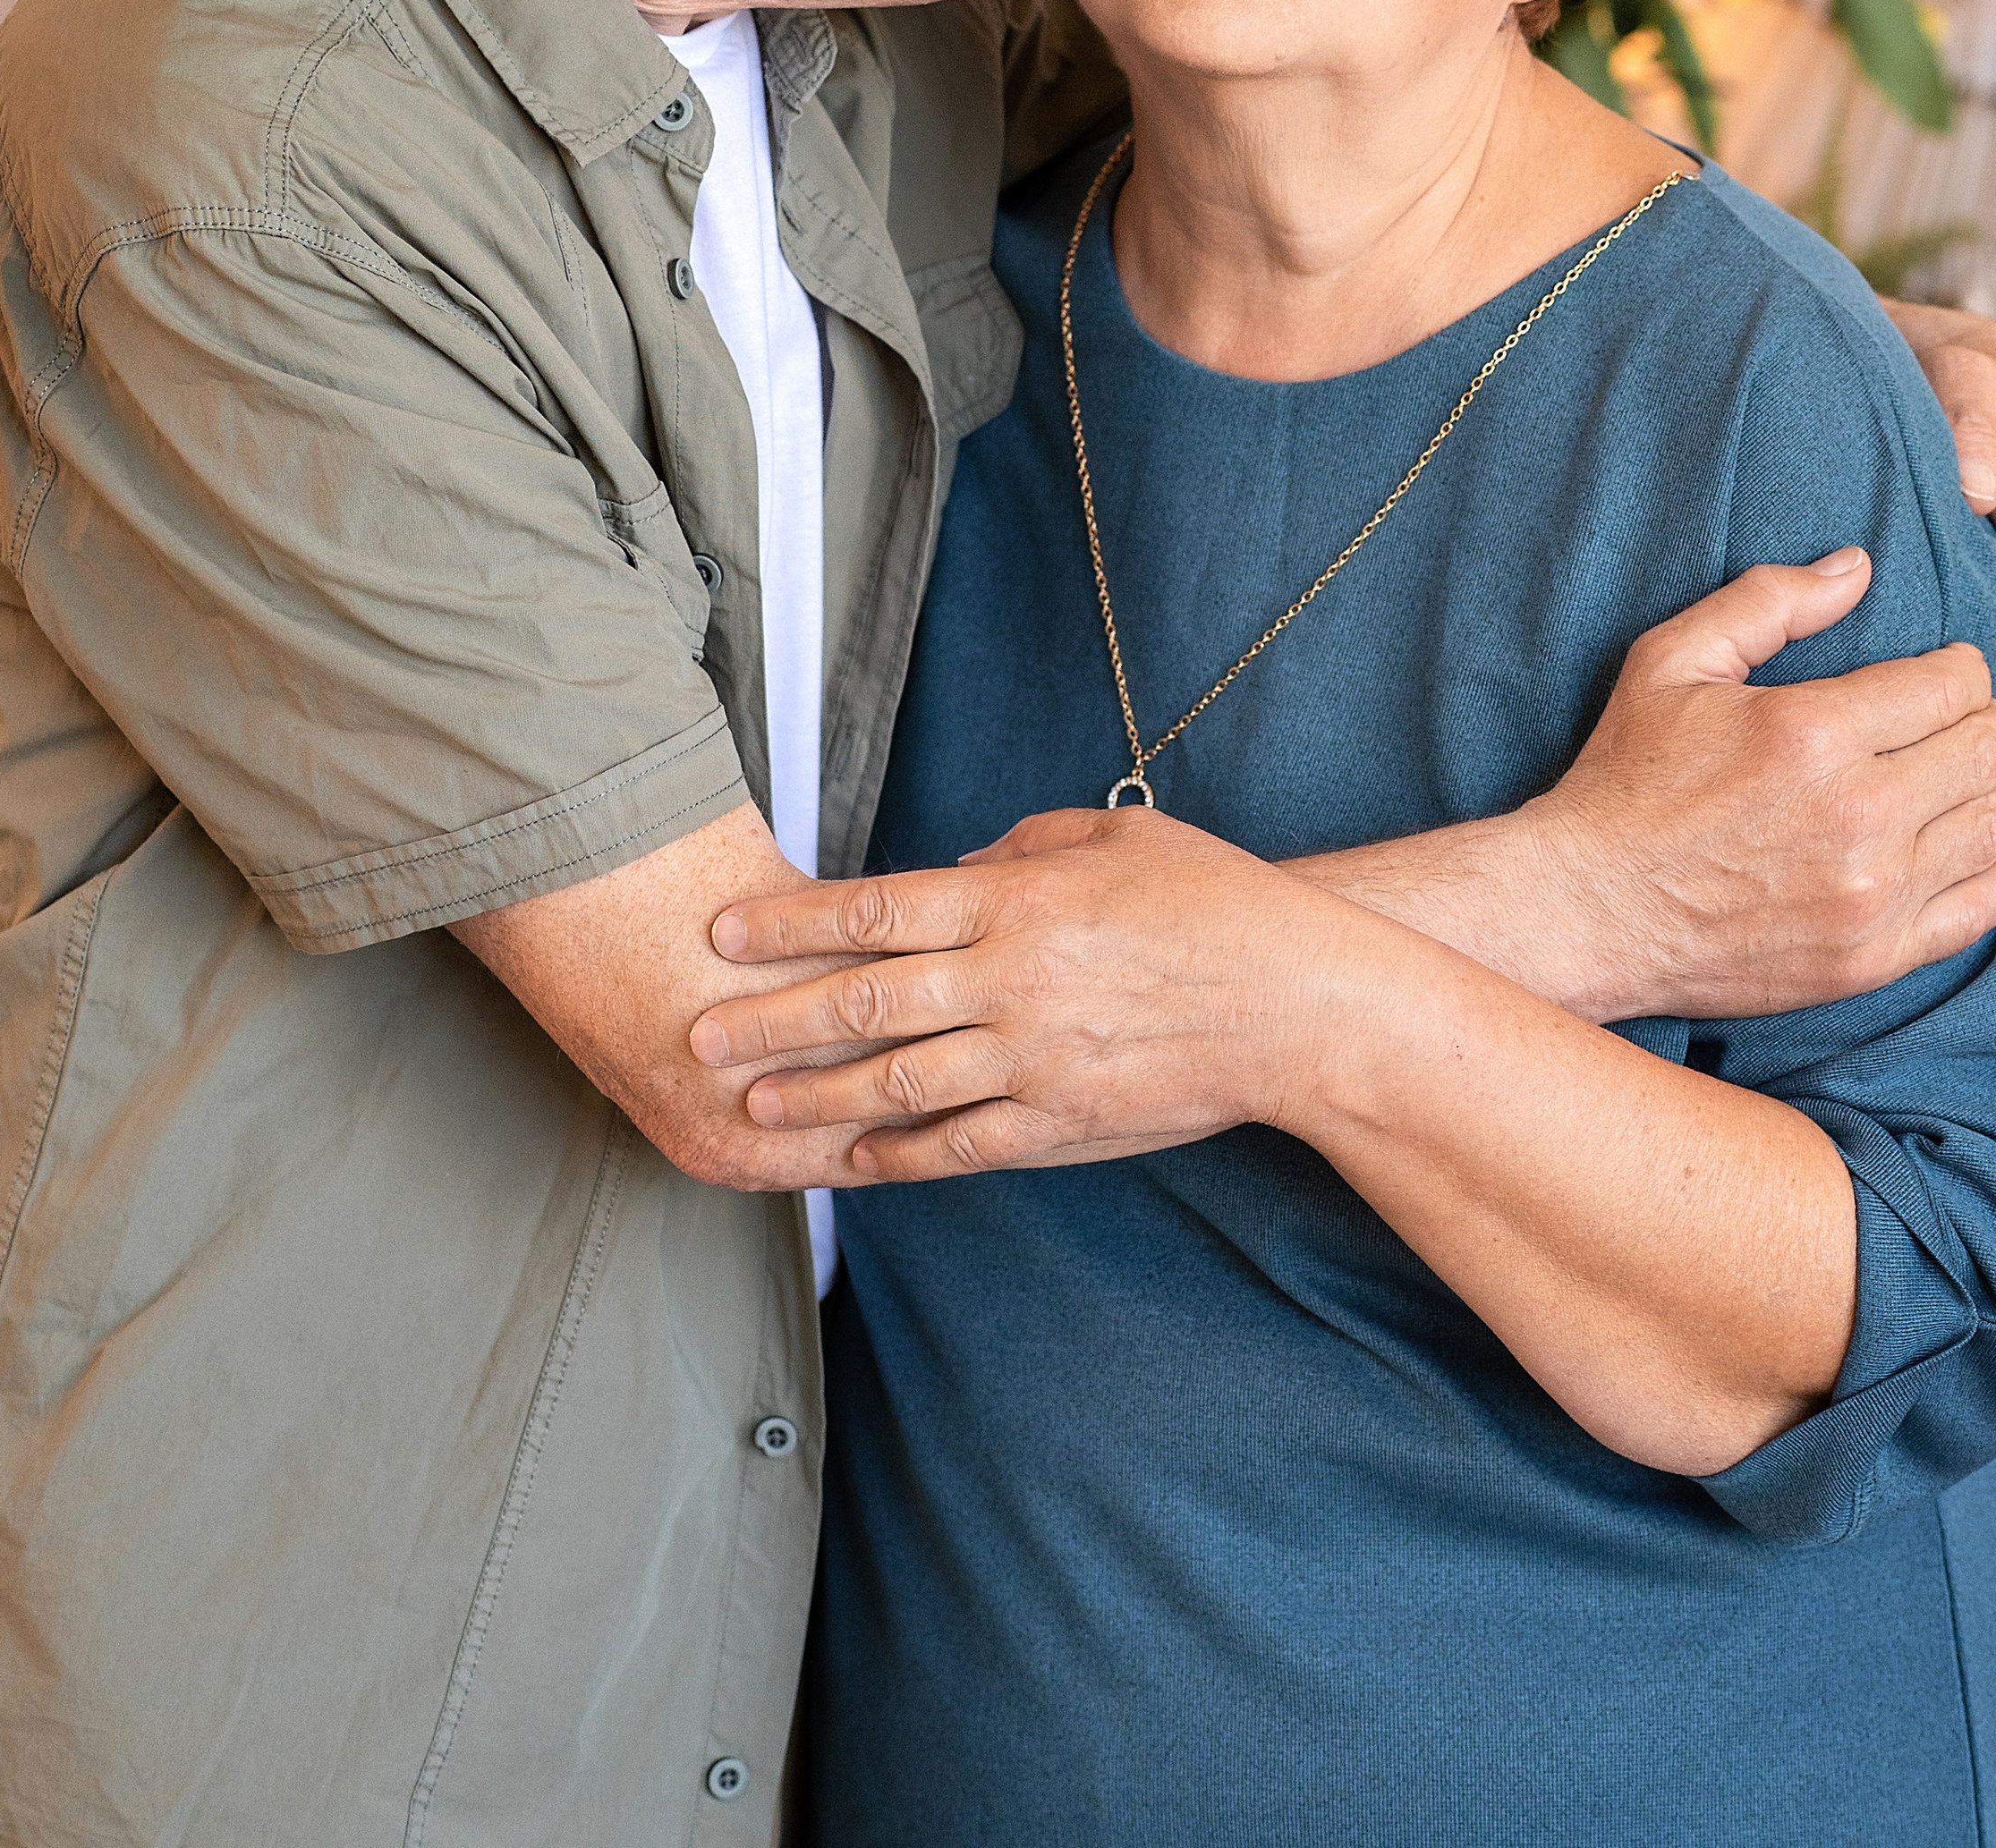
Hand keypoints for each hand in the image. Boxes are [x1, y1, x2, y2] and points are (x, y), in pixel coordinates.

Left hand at [690, 808, 1336, 1177]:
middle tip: (698, 1032)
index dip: (790, 924)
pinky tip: (852, 1158)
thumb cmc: (1217, 903)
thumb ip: (1027, 844)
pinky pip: (960, 1144)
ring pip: (896, 1083)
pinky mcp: (1061, 1121)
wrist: (1297, 1004)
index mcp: (1018, 900)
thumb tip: (957, 868)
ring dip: (814, 1097)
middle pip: (863, 1002)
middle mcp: (1011, 980)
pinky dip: (899, 1153)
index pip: (876, 909)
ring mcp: (1033, 1058)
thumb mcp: (1120, 836)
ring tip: (752, 1104)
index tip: (722, 934)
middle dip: (770, 1019)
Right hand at [1491, 550, 1995, 1020]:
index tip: (1936, 672)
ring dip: (1985, 791)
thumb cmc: (1627, 776)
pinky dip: (1990, 867)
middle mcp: (1856, 815)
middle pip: (1988, 750)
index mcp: (1811, 732)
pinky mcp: (1874, 957)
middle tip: (1941, 723)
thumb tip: (1859, 566)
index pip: (1954, 685)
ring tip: (1946, 780)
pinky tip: (1953, 844)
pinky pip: (1987, 905)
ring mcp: (1871, 896)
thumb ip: (1769, 601)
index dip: (1957, 667)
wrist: (1591, 910)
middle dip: (1976, 722)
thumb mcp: (1672, 661)